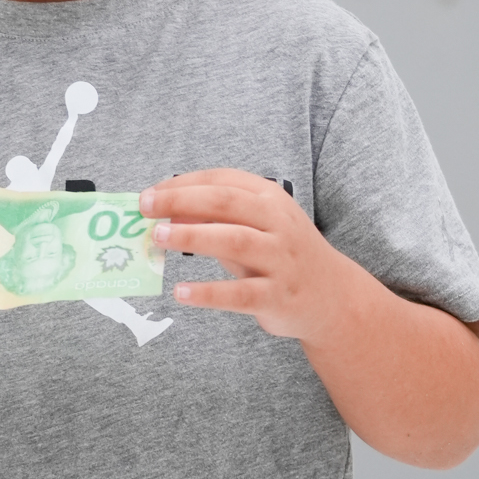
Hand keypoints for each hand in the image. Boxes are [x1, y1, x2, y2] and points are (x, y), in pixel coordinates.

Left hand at [140, 170, 354, 342]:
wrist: (333, 297)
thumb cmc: (283, 255)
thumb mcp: (256, 227)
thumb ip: (217, 218)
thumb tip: (166, 211)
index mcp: (271, 199)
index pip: (222, 181)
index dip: (182, 184)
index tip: (150, 194)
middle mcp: (278, 224)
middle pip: (225, 203)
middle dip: (180, 201)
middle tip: (145, 208)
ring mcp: (280, 260)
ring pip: (233, 240)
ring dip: (191, 235)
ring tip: (157, 237)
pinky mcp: (277, 296)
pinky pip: (239, 294)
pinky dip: (208, 293)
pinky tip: (181, 292)